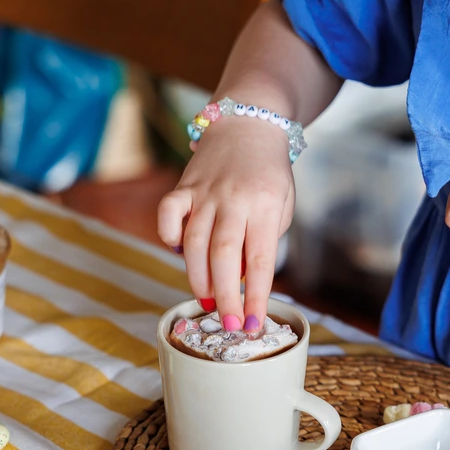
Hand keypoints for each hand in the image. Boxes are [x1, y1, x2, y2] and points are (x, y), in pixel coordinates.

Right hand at [157, 116, 294, 328]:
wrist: (249, 125)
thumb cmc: (268, 175)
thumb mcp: (281, 207)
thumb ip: (263, 242)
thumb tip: (240, 282)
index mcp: (265, 206)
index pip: (260, 261)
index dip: (255, 297)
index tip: (252, 324)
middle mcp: (233, 199)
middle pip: (223, 256)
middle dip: (224, 296)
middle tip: (226, 322)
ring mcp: (205, 191)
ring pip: (193, 243)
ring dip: (197, 278)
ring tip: (206, 299)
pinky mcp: (183, 185)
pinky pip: (168, 213)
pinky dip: (169, 236)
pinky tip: (179, 251)